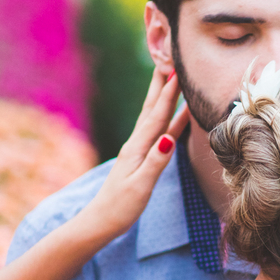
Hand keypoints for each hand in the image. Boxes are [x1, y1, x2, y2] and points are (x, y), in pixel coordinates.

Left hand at [81, 67, 189, 238]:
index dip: (169, 93)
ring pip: (153, 116)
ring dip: (162, 96)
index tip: (178, 70)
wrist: (101, 221)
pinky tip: (173, 116)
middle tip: (169, 59)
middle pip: (152, 108)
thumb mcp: (140, 185)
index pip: (157, 116)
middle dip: (161, 84)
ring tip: (171, 78)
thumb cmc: (121, 207)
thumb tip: (168, 138)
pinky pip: (156, 130)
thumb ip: (155, 161)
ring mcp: (137, 149)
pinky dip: (166, 118)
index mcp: (138, 148)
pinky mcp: (139, 157)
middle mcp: (136, 144)